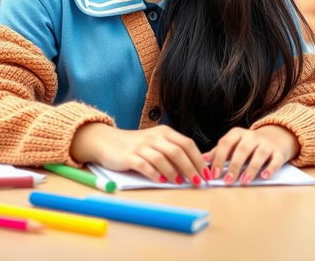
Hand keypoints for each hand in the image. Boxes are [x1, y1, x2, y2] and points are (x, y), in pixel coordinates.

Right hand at [70, 123, 207, 184]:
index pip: (187, 143)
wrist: (107, 141)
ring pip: (162, 158)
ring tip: (180, 183)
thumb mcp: (156, 143)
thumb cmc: (136, 146)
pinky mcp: (129, 156)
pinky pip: (145, 165)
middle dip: (191, 168)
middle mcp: (154, 136)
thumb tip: (195, 167)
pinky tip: (161, 181)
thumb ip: (172, 151)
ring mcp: (141, 146)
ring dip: (174, 172)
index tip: (207, 174)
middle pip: (177, 151)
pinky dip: (155, 174)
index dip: (199, 159)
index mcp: (164, 132)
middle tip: (198, 182)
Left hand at [203, 125, 299, 184]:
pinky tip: (264, 176)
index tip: (214, 174)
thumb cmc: (249, 144)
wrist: (276, 136)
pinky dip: (270, 168)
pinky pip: (275, 160)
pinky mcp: (278, 152)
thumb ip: (219, 151)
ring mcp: (266, 144)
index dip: (219, 158)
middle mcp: (252, 136)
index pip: (226, 143)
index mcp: (237, 133)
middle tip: (228, 181)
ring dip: (250, 169)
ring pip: (258, 155)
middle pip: (242, 150)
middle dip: (234, 166)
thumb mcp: (234, 144)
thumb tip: (203, 160)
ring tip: (243, 181)